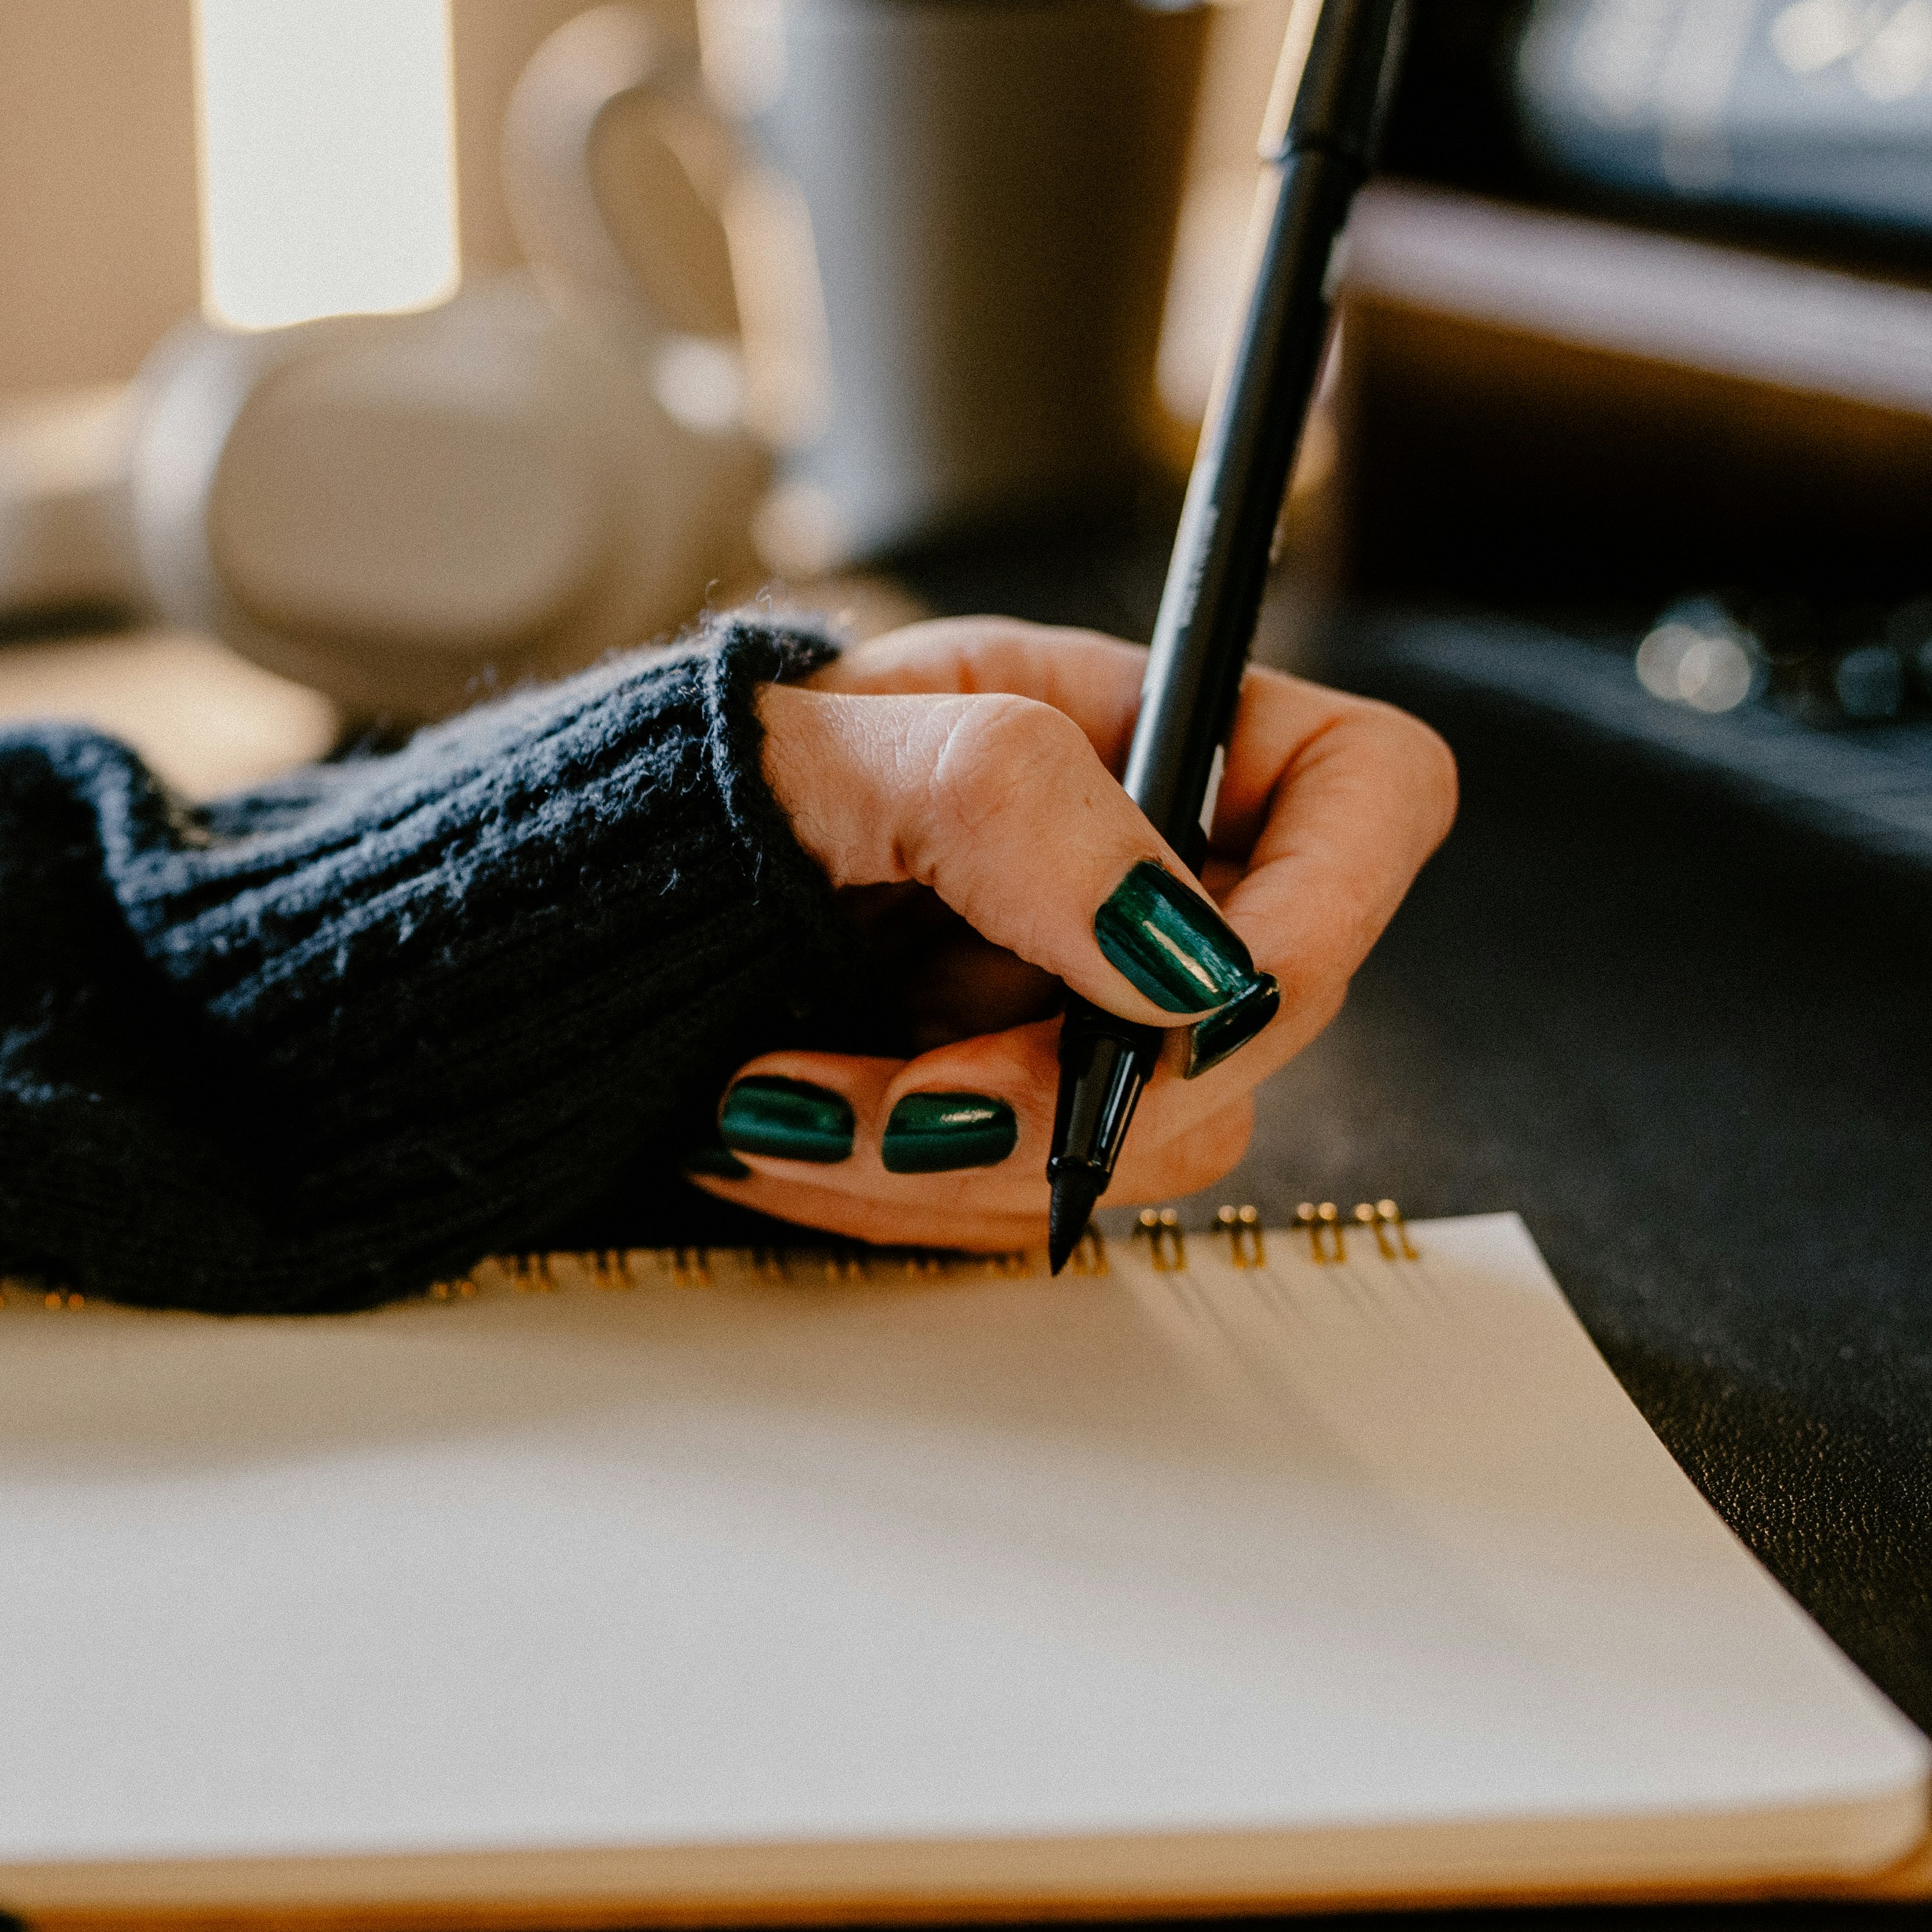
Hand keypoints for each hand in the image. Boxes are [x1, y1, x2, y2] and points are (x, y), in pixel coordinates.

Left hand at [723, 616, 1457, 1250]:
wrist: (564, 908)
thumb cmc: (690, 781)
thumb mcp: (825, 749)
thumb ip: (1003, 802)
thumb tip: (1180, 951)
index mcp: (1136, 731)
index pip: (1367, 796)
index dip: (1329, 910)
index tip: (1185, 1002)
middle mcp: (1144, 877)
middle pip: (1253, 1020)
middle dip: (1075, 1087)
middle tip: (905, 1098)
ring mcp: (1091, 1007)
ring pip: (1147, 1144)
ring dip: (959, 1162)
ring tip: (773, 1111)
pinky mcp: (1018, 1113)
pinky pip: (1029, 1200)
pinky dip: (897, 1194)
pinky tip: (774, 1142)